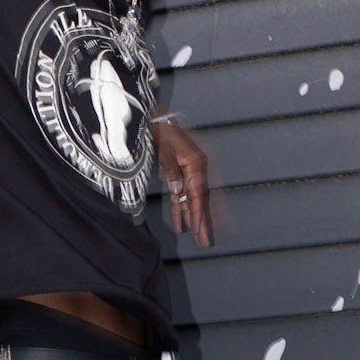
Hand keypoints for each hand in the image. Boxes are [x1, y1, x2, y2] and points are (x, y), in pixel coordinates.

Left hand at [153, 116, 213, 247]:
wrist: (152, 116)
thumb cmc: (158, 129)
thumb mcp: (164, 147)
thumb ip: (172, 169)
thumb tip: (179, 189)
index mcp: (195, 162)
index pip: (199, 194)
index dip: (199, 214)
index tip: (201, 231)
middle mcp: (195, 169)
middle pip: (201, 200)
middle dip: (204, 222)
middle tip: (206, 242)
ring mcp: (187, 172)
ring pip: (192, 200)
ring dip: (194, 219)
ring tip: (199, 239)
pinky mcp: (178, 174)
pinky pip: (181, 195)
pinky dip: (181, 210)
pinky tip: (180, 225)